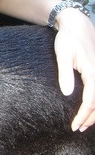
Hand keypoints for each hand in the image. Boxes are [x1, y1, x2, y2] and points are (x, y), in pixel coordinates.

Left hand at [54, 8, 94, 130]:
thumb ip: (65, 74)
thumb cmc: (67, 39)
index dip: (83, 116)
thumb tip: (68, 94)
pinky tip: (90, 109)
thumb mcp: (63, 55)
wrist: (77, 25)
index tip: (74, 126)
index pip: (91, 101)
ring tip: (84, 124)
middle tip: (78, 129)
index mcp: (92, 73)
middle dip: (90, 118)